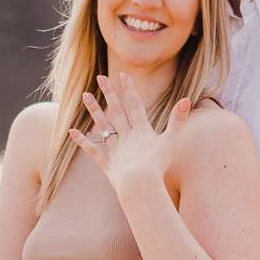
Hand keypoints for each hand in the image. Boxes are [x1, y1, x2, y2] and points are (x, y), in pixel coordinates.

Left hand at [69, 73, 189, 201]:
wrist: (140, 184)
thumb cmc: (158, 165)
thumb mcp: (171, 141)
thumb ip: (177, 120)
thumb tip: (187, 99)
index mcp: (142, 130)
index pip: (134, 105)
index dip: (129, 89)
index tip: (122, 75)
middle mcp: (126, 136)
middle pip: (117, 111)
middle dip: (109, 93)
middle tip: (101, 78)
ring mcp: (115, 150)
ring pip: (103, 126)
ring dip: (94, 110)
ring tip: (85, 95)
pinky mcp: (108, 164)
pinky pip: (94, 150)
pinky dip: (83, 141)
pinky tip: (72, 131)